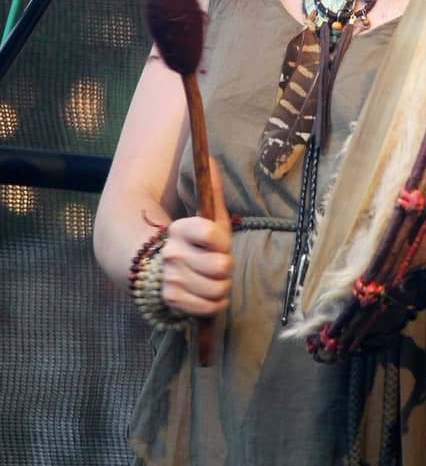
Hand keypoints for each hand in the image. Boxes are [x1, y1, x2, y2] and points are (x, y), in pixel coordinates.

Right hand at [161, 158, 232, 316]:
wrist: (159, 267)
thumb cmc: (194, 239)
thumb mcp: (206, 214)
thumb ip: (211, 188)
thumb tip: (211, 159)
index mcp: (181, 229)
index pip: (210, 234)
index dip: (221, 242)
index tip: (217, 244)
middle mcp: (172, 253)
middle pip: (221, 266)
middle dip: (225, 268)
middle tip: (217, 265)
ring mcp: (170, 278)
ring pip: (217, 289)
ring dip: (222, 287)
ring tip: (213, 280)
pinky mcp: (171, 300)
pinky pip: (207, 307)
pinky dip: (214, 304)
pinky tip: (208, 295)